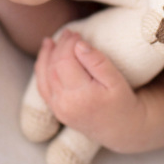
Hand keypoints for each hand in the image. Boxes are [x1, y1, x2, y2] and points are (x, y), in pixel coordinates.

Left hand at [34, 29, 144, 151]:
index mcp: (81, 96)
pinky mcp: (56, 111)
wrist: (121, 130)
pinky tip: (46, 58)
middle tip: (69, 33)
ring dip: (46, 57)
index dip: (68, 44)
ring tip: (50, 41)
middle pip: (53, 67)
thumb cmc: (122, 103)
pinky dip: (42, 70)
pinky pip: (42, 87)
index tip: (77, 34)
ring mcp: (58, 109)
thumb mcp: (116, 81)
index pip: (65, 62)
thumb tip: (79, 45)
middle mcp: (65, 104)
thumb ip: (98, 62)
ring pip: (44, 77)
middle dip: (59, 47)